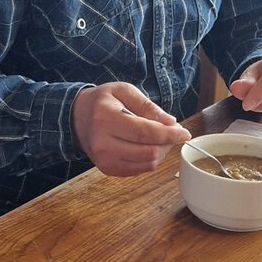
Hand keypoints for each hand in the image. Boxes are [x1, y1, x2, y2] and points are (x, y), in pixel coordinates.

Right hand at [72, 82, 189, 175]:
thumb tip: (171, 124)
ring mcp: (104, 160)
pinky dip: (150, 159)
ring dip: (161, 152)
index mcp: (106, 118)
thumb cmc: (102, 102)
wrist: (76, 118)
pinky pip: (140, 169)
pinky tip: (148, 146)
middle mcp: (103, 143)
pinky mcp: (107, 169)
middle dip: (168, 143)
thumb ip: (148, 106)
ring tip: (160, 138)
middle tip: (172, 132)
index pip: (146, 132)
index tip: (185, 133)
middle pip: (149, 151)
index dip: (170, 135)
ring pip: (147, 163)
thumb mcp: (124, 91)